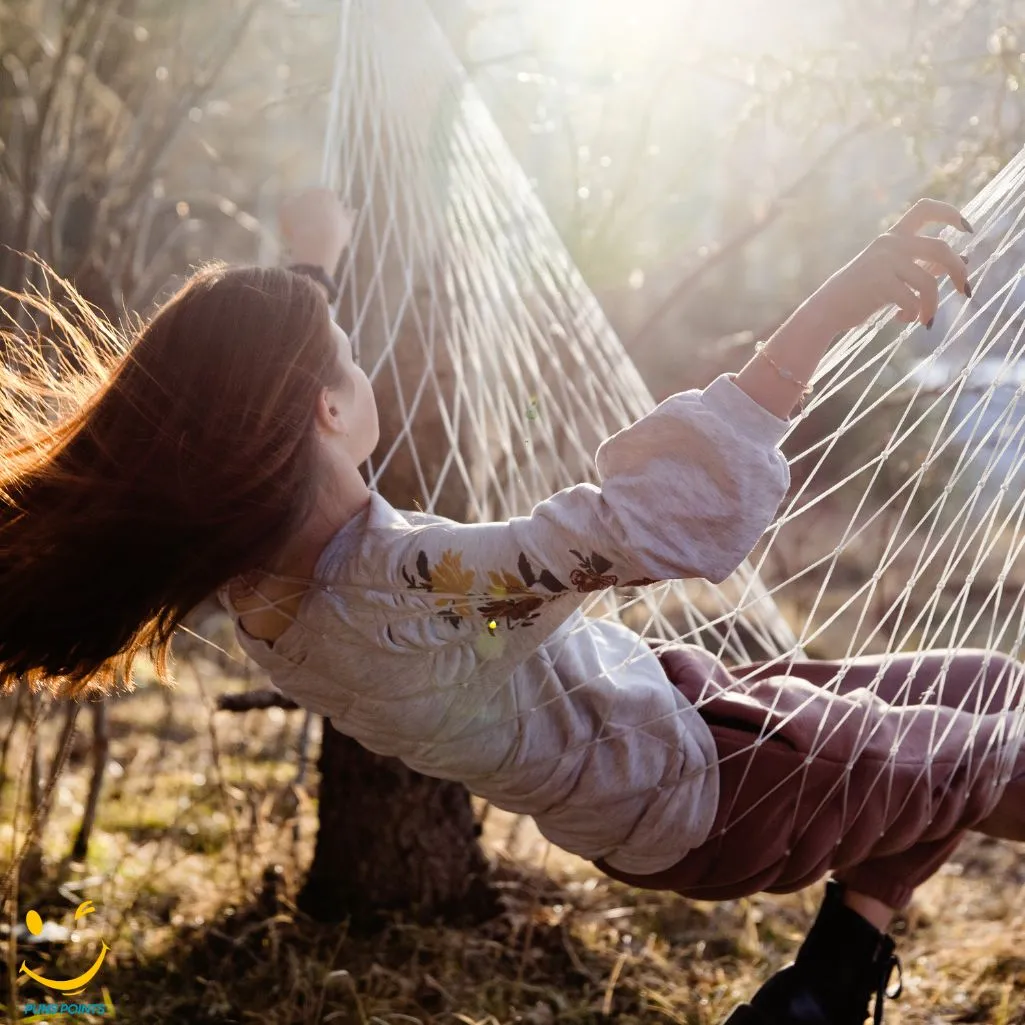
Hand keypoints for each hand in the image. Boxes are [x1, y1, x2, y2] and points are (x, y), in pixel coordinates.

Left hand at [278, 187, 353, 271]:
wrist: (317, 243)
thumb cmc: (336, 235)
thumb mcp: (347, 226)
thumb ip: (348, 216)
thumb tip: (352, 211)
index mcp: (327, 193)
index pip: (327, 196)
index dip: (327, 208)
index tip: (327, 219)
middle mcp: (311, 191)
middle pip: (310, 198)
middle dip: (312, 208)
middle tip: (314, 224)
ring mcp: (296, 199)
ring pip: (297, 205)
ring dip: (299, 213)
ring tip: (303, 229)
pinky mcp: (284, 208)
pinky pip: (285, 213)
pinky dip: (287, 220)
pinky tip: (292, 231)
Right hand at [802, 198, 972, 333]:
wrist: (827, 310)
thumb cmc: (861, 294)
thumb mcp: (894, 275)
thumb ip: (925, 266)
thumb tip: (964, 261)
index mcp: (892, 236)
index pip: (925, 209)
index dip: (950, 214)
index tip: (966, 229)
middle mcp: (890, 243)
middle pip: (940, 248)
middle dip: (959, 271)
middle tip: (965, 291)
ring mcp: (884, 262)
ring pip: (929, 282)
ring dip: (933, 305)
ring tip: (926, 320)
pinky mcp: (880, 283)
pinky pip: (912, 301)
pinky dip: (913, 314)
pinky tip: (902, 319)